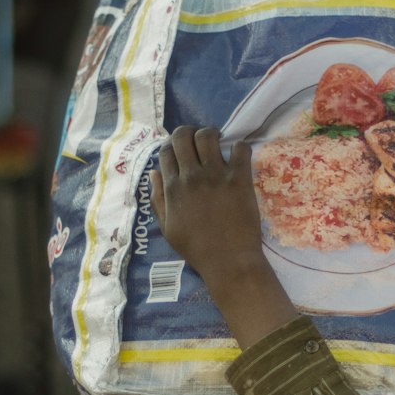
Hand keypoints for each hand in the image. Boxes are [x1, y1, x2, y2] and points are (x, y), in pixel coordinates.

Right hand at [150, 127, 296, 348]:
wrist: (229, 261)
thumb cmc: (196, 248)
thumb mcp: (167, 228)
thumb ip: (158, 199)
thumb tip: (154, 173)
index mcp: (172, 188)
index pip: (166, 151)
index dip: (171, 146)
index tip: (181, 151)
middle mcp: (192, 176)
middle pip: (183, 136)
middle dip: (188, 133)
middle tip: (197, 142)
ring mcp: (216, 175)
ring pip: (207, 136)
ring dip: (210, 135)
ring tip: (216, 144)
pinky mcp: (240, 179)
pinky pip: (240, 149)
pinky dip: (239, 148)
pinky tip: (237, 157)